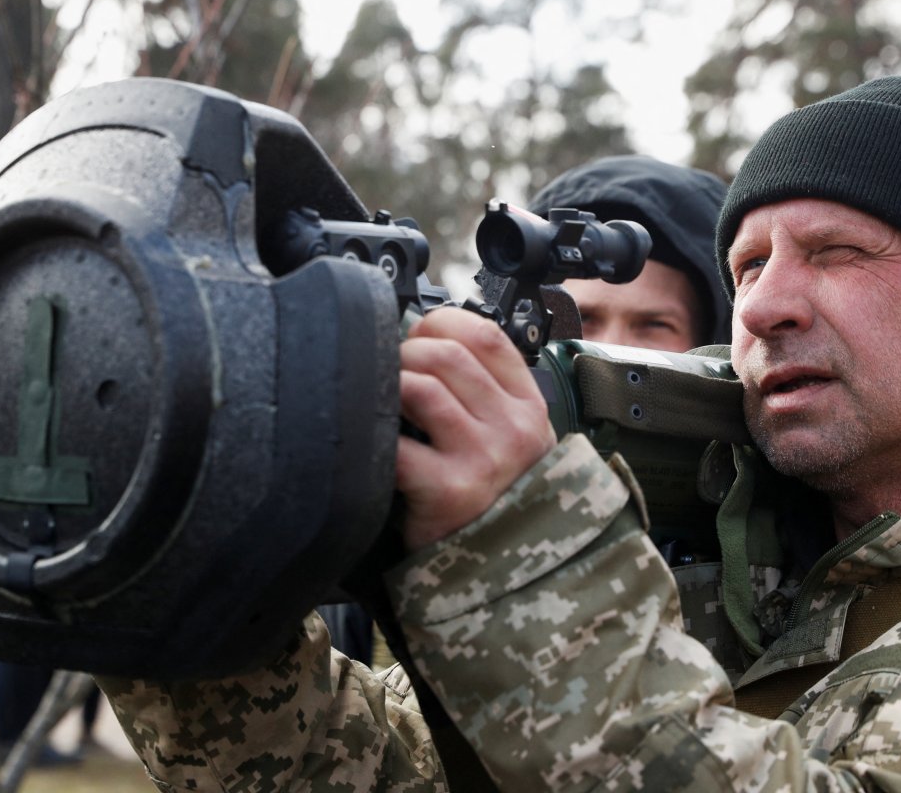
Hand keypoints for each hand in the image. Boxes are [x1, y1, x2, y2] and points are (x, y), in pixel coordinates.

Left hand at [396, 307, 556, 551]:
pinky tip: (372, 445)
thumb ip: (483, 397)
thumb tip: (420, 343)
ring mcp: (483, 459)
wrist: (503, 577)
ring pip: (421, 389)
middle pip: (448, 355)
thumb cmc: (495, 505)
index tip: (418, 333)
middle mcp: (513, 430)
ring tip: (378, 403)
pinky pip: (397, 444)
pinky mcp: (447, 491)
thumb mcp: (511, 444)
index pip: (487, 337)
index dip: (443, 323)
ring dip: (388, 387)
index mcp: (529, 409)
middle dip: (406, 353)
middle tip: (388, 371)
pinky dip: (375, 435)